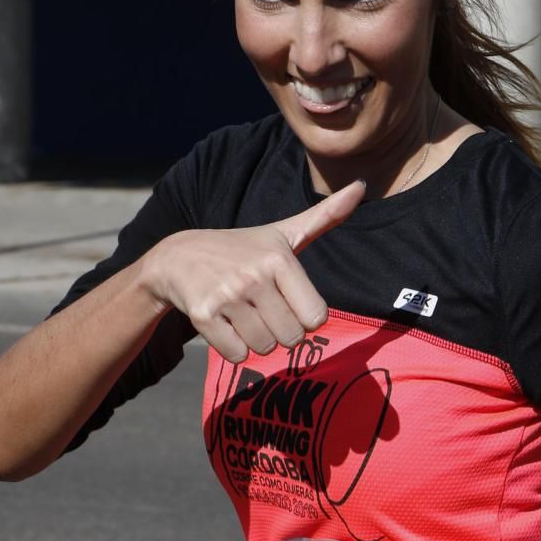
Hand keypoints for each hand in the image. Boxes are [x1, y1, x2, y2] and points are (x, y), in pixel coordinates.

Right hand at [142, 180, 364, 361]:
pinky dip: (234, 348)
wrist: (178, 258)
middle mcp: (254, 276)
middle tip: (263, 309)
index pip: (316, 317)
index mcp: (279, 259)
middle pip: (291, 337)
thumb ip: (326, 216)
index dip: (304, 316)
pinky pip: (237, 354)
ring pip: (264, 348)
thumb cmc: (242, 248)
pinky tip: (225, 323)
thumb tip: (362, 185)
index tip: (287, 300)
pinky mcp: (203, 316)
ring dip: (257, 340)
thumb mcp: (284, 232)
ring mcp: (227, 297)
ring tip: (243, 314)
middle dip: (281, 331)